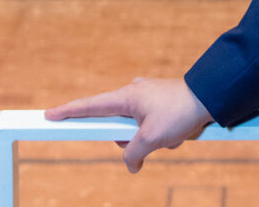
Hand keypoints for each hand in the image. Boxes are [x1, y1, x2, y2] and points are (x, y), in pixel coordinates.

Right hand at [44, 77, 213, 173]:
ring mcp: (146, 97)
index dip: (67, 112)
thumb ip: (132, 154)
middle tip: (150, 139)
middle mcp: (132, 93)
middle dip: (131, 140)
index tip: (47, 115)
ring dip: (150, 139)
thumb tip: (130, 165)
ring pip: (135, 130)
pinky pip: (151, 126)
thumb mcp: (152, 139)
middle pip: (115, 125)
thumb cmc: (179, 112)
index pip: (89, 106)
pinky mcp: (159, 103)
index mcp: (125, 97)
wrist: (210, 98)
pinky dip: (161, 135)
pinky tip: (178, 133)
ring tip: (170, 135)